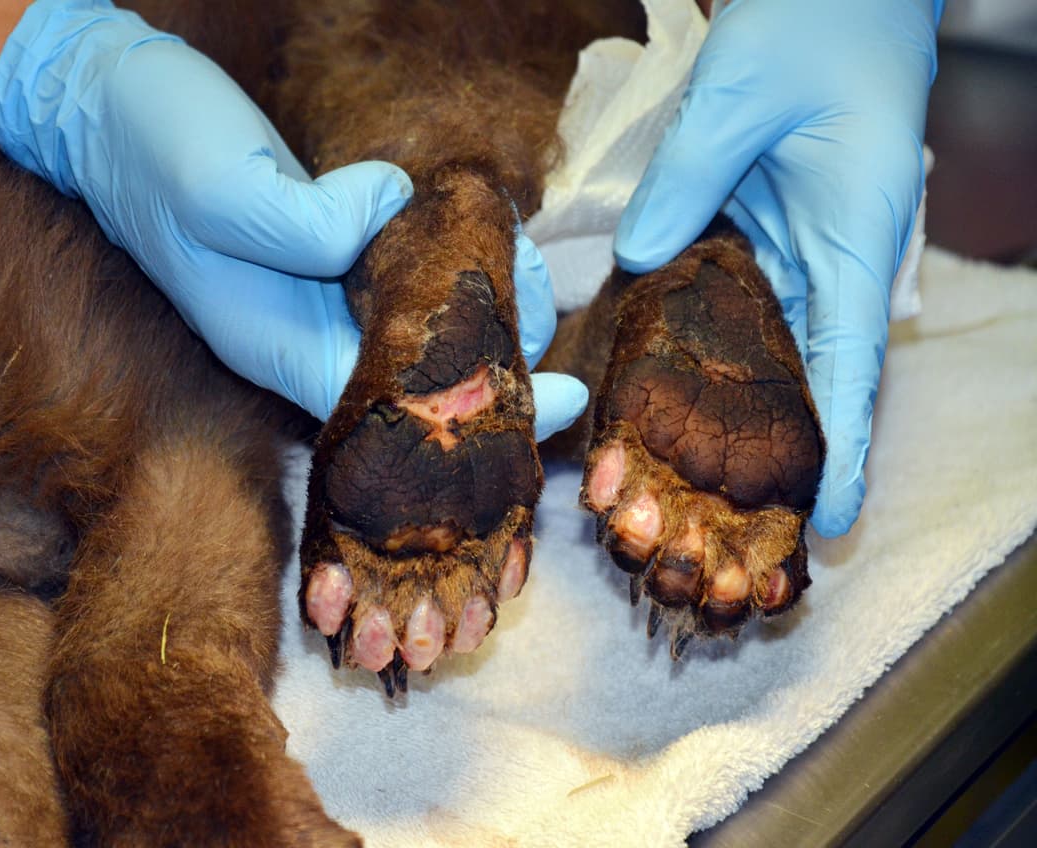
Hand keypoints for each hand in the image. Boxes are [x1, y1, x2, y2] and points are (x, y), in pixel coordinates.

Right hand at [0, 0, 585, 438]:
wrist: (104, 104)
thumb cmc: (155, 146)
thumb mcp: (221, 189)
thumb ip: (305, 225)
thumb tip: (390, 214)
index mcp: (275, 343)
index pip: (388, 407)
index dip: (472, 411)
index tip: (556, 399)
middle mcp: (299, 334)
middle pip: (411, 381)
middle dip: (490, 360)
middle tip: (544, 312)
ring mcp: (310, 296)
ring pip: (412, 331)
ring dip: (478, 309)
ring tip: (526, 268)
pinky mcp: (320, 252)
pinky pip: (399, 281)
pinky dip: (448, 270)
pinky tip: (484, 245)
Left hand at [614, 0, 941, 535]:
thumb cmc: (811, 29)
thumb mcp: (737, 97)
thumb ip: (686, 180)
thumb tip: (639, 259)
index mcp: (853, 238)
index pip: (853, 366)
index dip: (843, 447)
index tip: (830, 519)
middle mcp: (838, 260)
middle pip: (819, 378)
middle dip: (790, 452)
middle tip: (740, 524)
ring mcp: (809, 251)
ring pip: (784, 352)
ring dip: (752, 415)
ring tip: (702, 482)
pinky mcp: (777, 235)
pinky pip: (755, 309)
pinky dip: (727, 355)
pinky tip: (682, 392)